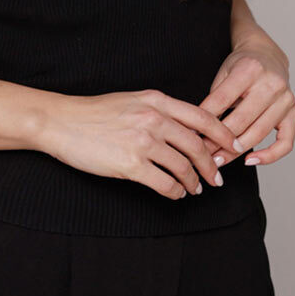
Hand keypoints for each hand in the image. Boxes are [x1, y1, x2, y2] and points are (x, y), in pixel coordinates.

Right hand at [39, 89, 244, 199]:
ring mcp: (142, 141)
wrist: (61, 121)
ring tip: (195, 189)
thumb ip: (159, 111)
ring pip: (183, 167)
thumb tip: (186, 131)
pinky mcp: (130, 164)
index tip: (233, 147)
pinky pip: (164, 184)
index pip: (202, 117)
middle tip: (217, 177)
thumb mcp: (132, 100)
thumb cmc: (94, 112)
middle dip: (212, 165)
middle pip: (197, 145)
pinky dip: (175, 193)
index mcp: (156, 100)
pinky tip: (175, 194)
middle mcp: (153, 118)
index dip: (222, 134)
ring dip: (193, 182)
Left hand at [198, 37, 294, 168]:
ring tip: (219, 159)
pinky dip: (270, 156)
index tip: (192, 134)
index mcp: (250, 69)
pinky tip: (250, 160)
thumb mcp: (224, 73)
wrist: (268, 56)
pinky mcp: (294, 113)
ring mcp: (286, 100)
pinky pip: (286, 142)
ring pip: (259, 133)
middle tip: (202, 153)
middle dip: (219, 140)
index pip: (223, 99)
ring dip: (236, 151)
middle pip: (241, 120)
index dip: (205, 119)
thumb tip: (199, 128)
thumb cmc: (242, 66)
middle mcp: (272, 84)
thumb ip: (215, 97)